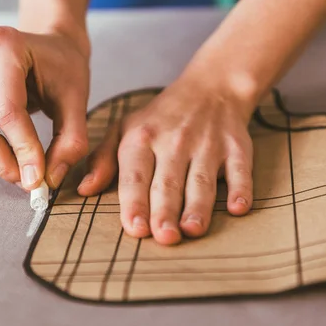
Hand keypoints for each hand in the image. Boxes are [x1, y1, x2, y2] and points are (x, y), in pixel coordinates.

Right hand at [0, 26, 89, 189]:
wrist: (49, 47)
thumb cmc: (64, 68)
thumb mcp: (77, 101)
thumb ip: (70, 141)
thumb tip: (50, 180)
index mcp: (4, 46)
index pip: (7, 110)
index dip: (23, 149)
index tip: (38, 179)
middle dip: (2, 161)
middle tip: (29, 181)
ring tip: (25, 169)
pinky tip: (13, 154)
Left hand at [78, 66, 256, 244]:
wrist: (211, 88)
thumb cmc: (161, 118)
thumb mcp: (125, 129)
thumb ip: (103, 160)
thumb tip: (84, 189)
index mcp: (142, 138)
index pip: (135, 175)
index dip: (135, 202)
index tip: (134, 228)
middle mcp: (174, 141)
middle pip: (168, 182)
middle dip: (165, 210)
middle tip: (164, 237)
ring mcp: (208, 144)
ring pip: (201, 179)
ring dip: (198, 205)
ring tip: (193, 230)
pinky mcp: (236, 147)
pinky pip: (240, 170)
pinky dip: (241, 188)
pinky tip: (238, 208)